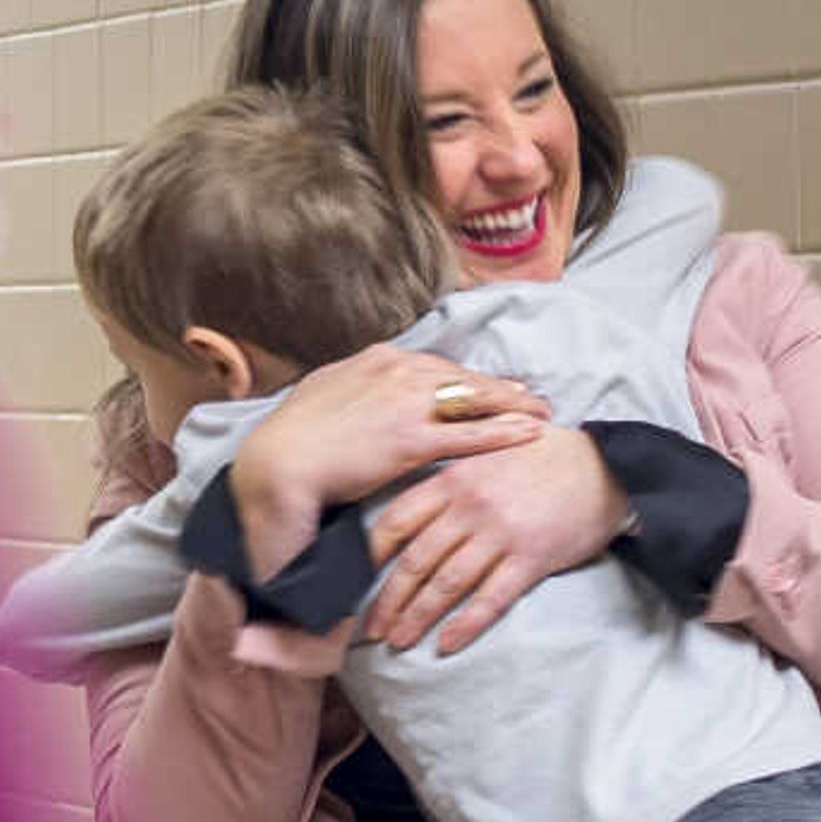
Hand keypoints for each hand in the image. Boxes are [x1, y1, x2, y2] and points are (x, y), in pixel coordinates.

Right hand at [235, 348, 548, 575]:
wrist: (279, 462)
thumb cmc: (294, 436)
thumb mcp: (326, 392)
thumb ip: (354, 386)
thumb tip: (361, 388)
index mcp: (378, 359)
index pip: (436, 366)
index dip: (468, 377)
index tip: (491, 383)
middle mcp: (399, 371)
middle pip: (463, 377)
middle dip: (501, 388)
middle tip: (530, 397)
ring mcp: (408, 404)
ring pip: (475, 401)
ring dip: (513, 407)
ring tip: (541, 414)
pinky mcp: (413, 440)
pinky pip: (470, 434)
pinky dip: (504, 433)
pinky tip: (529, 435)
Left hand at [360, 425, 629, 653]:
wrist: (604, 466)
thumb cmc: (542, 459)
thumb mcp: (487, 454)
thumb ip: (450, 481)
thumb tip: (412, 516)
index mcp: (454, 479)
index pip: (397, 520)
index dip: (371, 554)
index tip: (356, 579)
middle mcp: (471, 506)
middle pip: (416, 560)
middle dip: (389, 599)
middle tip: (372, 628)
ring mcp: (501, 533)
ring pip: (447, 583)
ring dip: (418, 617)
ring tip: (400, 641)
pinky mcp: (531, 558)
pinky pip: (490, 599)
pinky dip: (465, 625)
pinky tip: (447, 644)